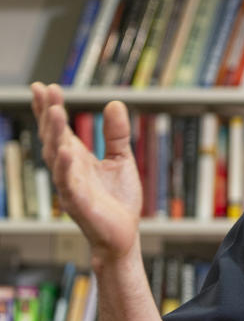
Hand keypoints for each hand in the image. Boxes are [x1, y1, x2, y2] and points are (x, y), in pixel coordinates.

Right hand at [31, 82, 141, 262]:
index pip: (59, 129)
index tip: (44, 86)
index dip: (50, 108)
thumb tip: (115, 103)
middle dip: (49, 115)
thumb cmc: (118, 200)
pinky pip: (68, 184)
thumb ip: (116, 134)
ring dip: (55, 135)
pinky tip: (67, 151)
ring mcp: (71, 185)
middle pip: (53, 138)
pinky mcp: (79, 203)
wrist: (123, 234)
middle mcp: (69, 169)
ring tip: (56, 111)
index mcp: (77, 157)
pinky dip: (66, 168)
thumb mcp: (121, 160)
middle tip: (46, 91)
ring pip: (56, 157)